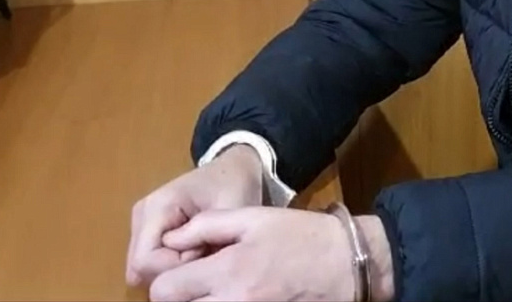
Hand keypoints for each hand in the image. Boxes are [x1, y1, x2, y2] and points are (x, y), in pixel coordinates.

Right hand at [126, 145, 264, 287]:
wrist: (232, 170)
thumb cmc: (234, 186)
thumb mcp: (232, 212)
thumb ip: (210, 239)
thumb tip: (189, 274)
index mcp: (157, 207)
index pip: (145, 261)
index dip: (176, 269)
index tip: (206, 251)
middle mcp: (142, 216)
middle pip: (141, 267)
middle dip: (176, 271)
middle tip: (207, 250)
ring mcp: (141, 224)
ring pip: (145, 269)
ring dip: (176, 269)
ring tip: (204, 248)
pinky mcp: (147, 233)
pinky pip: (152, 263)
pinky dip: (174, 265)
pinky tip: (196, 251)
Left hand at [147, 207, 394, 301]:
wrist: (347, 263)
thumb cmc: (301, 235)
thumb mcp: (255, 217)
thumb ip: (207, 226)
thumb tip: (171, 238)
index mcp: (227, 269)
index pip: (164, 290)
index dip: (166, 282)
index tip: (180, 275)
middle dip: (182, 299)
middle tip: (196, 288)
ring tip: (215, 294)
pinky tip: (236, 300)